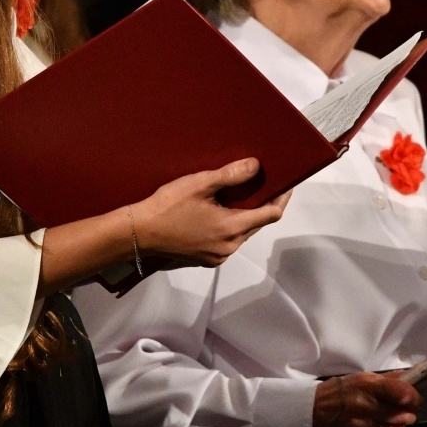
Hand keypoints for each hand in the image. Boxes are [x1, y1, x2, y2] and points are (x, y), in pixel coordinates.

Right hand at [130, 158, 287, 266]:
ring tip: (242, 196)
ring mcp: (217, 256)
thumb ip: (231, 176)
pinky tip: (221, 213)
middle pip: (257, 224)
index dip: (282, 198)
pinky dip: (230, 227)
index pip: (271, 215)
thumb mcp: (200, 184)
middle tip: (265, 185)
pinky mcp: (205, 259)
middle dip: (264, 205)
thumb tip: (256, 166)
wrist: (139, 233)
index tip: (287, 184)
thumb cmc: (168, 206)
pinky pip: (227, 242)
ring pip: (242, 233)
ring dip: (245, 217)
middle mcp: (229, 247)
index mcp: (231, 228)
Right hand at [313, 372, 421, 426]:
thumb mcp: (359, 379)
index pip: (401, 392)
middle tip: (407, 413)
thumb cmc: (337, 392)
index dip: (414, 397)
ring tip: (392, 423)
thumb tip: (410, 377)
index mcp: (364, 385)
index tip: (416, 399)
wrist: (308, 414)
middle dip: (408, 414)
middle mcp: (363, 405)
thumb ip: (385, 380)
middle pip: (401, 415)